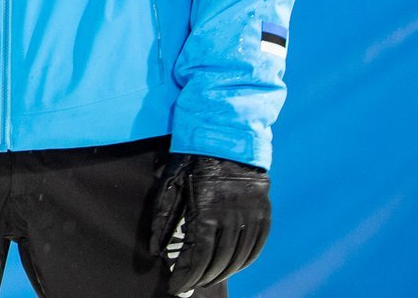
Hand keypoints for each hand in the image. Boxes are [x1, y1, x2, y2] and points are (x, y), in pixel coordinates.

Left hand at [146, 153, 271, 293]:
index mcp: (206, 210)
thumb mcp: (170, 184)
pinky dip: (246, 261)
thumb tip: (153, 249)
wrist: (224, 134)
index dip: (187, 275)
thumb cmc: (191, 159)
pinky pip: (257, 245)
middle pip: (219, 260)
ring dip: (224, 272)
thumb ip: (162, 218)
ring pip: (239, 256)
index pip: (198, 256)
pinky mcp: (264, 211)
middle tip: (191, 285)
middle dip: (203, 277)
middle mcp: (232, 215)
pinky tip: (234, 266)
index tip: (176, 287)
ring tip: (209, 278)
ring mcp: (251, 213)